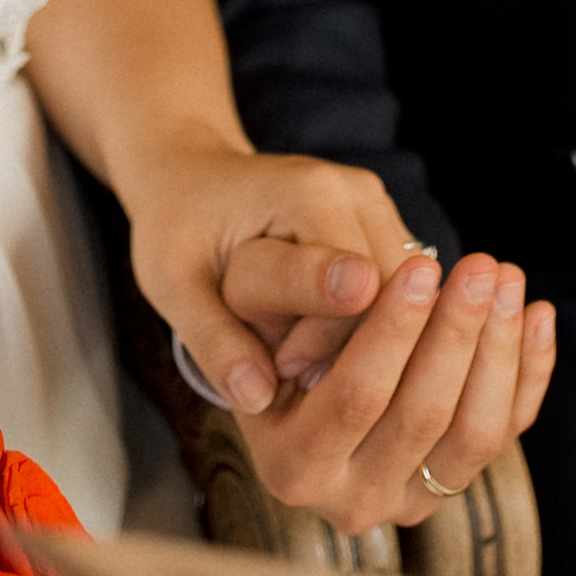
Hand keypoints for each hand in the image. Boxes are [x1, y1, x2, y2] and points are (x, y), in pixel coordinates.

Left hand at [122, 138, 411, 411]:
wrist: (191, 176)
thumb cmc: (178, 229)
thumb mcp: (173, 285)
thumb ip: (215, 342)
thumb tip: (258, 399)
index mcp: (308, 194)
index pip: (354, 293)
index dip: (320, 344)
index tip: (277, 364)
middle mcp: (355, 190)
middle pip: (388, 297)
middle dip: (344, 344)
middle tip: (288, 363)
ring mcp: (376, 204)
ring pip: (401, 298)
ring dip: (358, 334)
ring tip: (298, 343)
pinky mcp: (383, 223)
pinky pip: (397, 291)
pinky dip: (364, 321)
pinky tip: (317, 328)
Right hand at [238, 238, 558, 533]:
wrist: (290, 374)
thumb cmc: (271, 324)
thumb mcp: (255, 302)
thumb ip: (293, 287)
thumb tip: (360, 278)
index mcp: (292, 466)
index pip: (355, 398)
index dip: (394, 331)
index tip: (422, 266)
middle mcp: (350, 500)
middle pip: (422, 416)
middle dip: (457, 332)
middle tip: (479, 265)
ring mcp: (407, 500)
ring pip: (475, 433)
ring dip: (500, 350)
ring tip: (507, 278)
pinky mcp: (451, 485)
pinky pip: (505, 432)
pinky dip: (529, 373)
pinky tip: (536, 312)